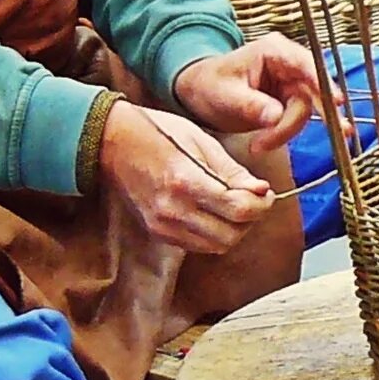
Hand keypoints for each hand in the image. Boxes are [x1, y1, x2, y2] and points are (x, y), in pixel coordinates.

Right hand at [98, 100, 272, 254]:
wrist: (112, 143)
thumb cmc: (158, 133)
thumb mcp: (201, 141)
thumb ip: (233, 171)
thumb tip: (262, 191)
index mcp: (186, 181)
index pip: (239, 209)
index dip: (261, 204)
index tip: (266, 193)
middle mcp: (173, 210)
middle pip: (232, 234)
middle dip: (251, 219)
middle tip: (254, 200)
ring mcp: (163, 225)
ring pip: (218, 246)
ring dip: (234, 230)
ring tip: (234, 207)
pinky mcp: (158, 233)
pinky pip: (199, 246)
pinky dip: (214, 235)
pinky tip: (215, 214)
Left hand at [172, 34, 341, 154]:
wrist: (200, 94)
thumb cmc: (209, 85)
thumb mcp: (226, 95)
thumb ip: (251, 105)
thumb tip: (276, 116)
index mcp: (273, 51)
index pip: (306, 65)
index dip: (324, 83)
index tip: (337, 101)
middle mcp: (288, 64)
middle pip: (312, 91)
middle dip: (315, 116)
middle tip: (341, 135)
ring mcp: (290, 83)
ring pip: (306, 110)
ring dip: (287, 131)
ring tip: (260, 145)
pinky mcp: (289, 100)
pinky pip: (298, 119)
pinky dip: (285, 134)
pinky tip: (266, 142)